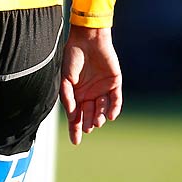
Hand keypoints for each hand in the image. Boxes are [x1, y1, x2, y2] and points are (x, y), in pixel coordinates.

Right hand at [61, 25, 122, 145]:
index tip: (75, 142)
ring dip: (99, 116)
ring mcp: (102, 89)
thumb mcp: (65, 80)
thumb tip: (72, 115)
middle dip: (87, 123)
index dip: (75, 129)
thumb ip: (68, 98)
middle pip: (89, 114)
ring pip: (102, 109)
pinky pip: (116, 100)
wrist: (87, 39)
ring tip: (96, 120)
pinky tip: (110, 116)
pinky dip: (114, 108)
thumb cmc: (72, 57)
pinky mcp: (114, 82)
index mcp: (76, 94)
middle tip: (87, 128)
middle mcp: (89, 94)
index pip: (75, 116)